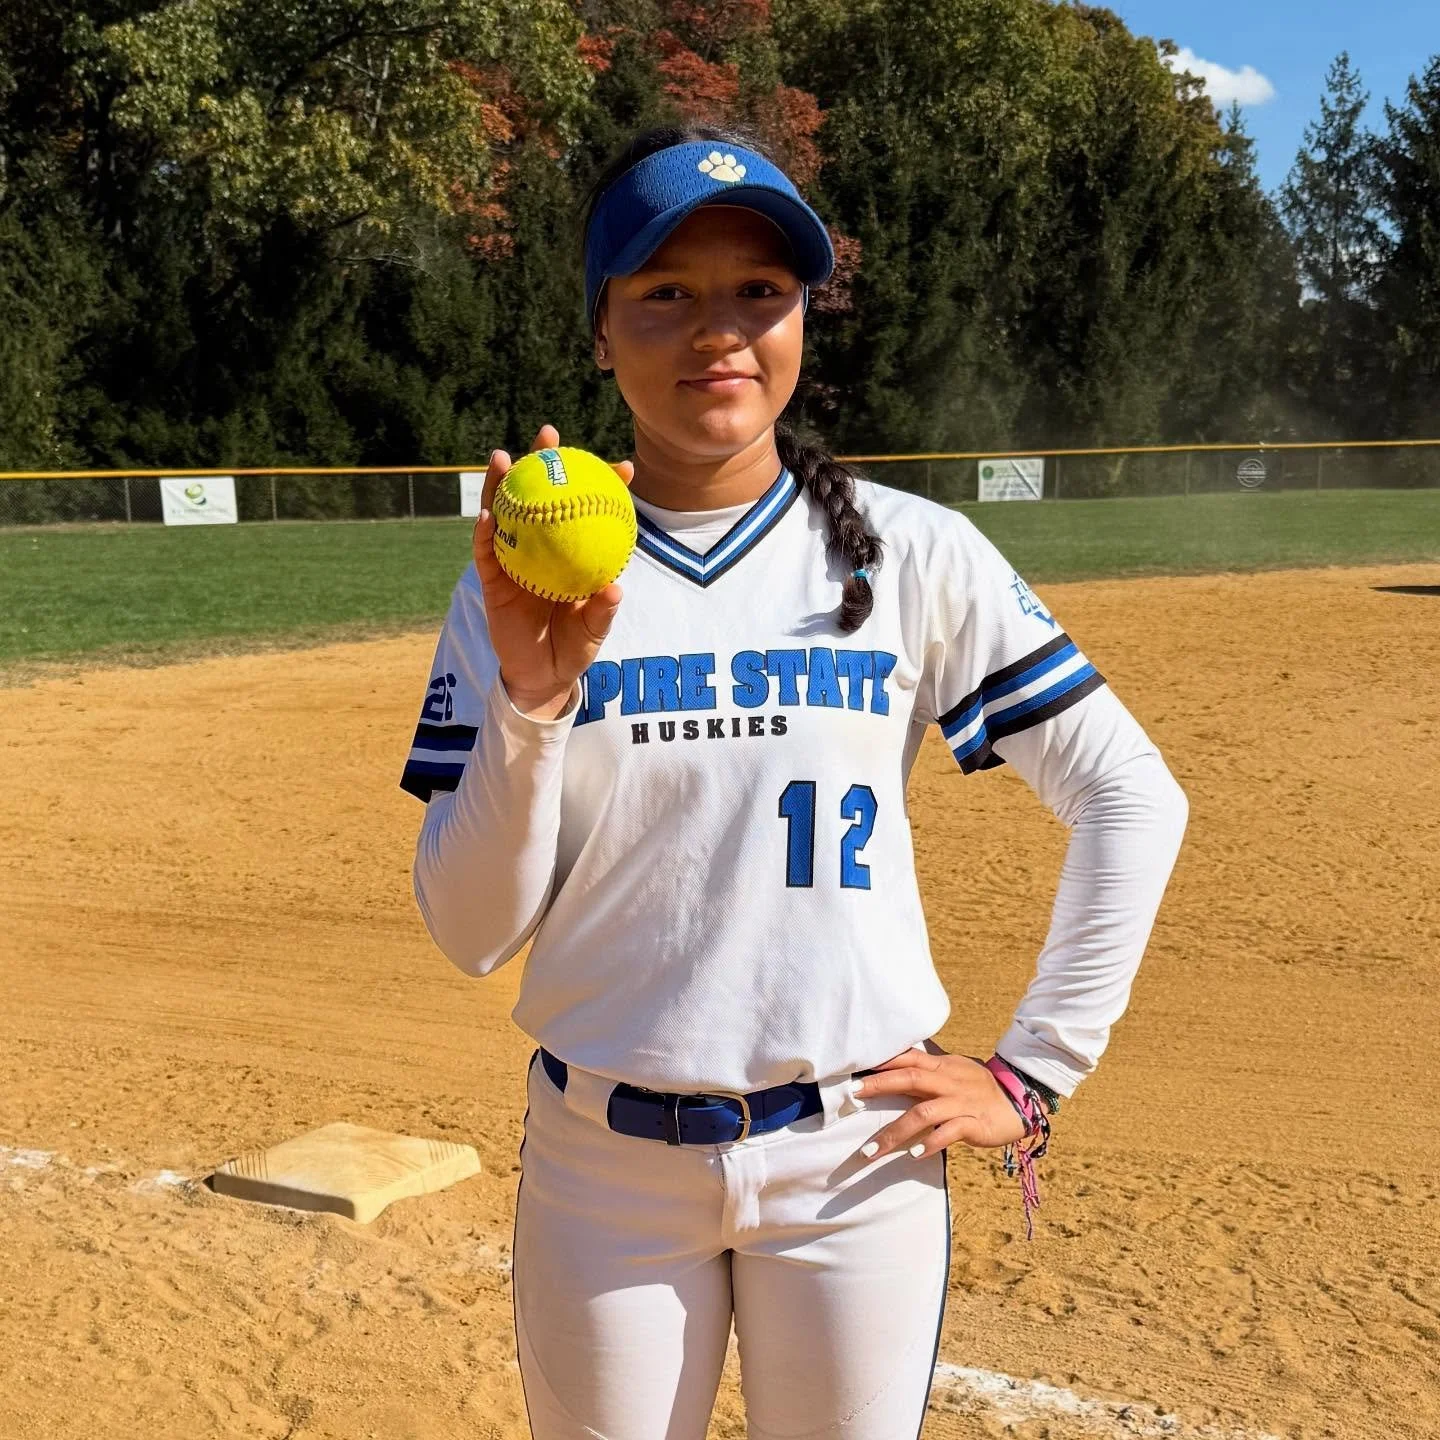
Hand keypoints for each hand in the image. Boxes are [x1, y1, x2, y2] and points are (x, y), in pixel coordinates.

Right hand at [472, 424, 634, 719]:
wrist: (542, 676)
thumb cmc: (573, 648)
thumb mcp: (593, 631)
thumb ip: (602, 611)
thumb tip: (615, 589)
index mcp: (570, 553)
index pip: (586, 511)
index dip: (603, 486)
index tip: (623, 467)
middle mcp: (541, 548)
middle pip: (541, 497)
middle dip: (542, 463)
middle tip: (549, 434)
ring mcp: (514, 559)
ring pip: (506, 513)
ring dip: (501, 484)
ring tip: (502, 457)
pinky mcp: (491, 579)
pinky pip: (486, 551)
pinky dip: (485, 531)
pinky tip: (488, 513)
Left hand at [852, 1045, 1028, 1161]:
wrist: (1020, 1099)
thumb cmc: (979, 1087)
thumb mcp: (953, 1071)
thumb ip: (926, 1071)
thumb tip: (894, 1065)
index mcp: (941, 1067)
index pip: (907, 1059)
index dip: (882, 1062)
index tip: (855, 1069)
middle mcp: (948, 1082)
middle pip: (909, 1079)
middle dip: (879, 1086)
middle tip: (852, 1095)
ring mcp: (960, 1103)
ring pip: (923, 1113)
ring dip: (895, 1132)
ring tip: (871, 1151)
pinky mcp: (973, 1124)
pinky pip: (949, 1133)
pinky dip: (930, 1143)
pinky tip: (914, 1155)